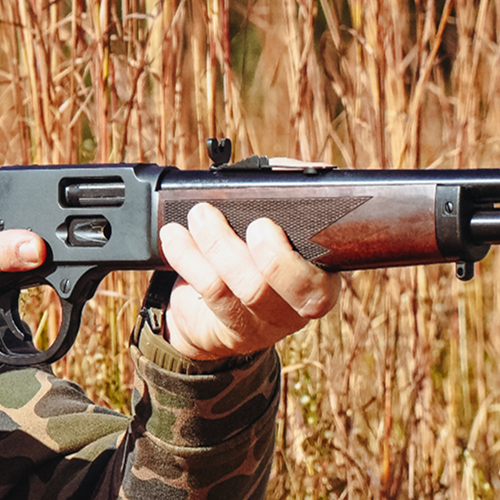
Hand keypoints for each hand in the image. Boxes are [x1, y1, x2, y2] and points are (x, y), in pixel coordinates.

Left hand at [156, 203, 338, 361]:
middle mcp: (297, 308)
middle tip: (252, 225)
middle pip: (294, 289)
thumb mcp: (275, 219)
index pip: (324, 277)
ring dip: (219, 246)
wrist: (214, 306)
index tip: (265, 226)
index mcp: (321, 278)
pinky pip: (212, 291)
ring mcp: (263, 323)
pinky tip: (174, 237)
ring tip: (199, 216)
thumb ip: (284, 191)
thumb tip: (287, 170)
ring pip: (247, 289)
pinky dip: (189, 258)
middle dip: (270, 255)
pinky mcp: (229, 329)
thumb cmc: (252, 251)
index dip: (297, 257)